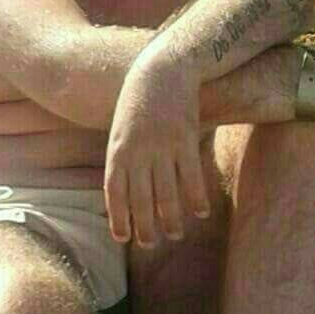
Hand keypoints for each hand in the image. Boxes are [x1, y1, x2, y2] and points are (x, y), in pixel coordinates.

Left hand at [104, 60, 208, 248]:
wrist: (163, 69)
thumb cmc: (139, 100)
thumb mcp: (120, 126)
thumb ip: (122, 156)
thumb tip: (122, 190)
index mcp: (118, 148)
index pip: (115, 193)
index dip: (119, 218)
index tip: (122, 238)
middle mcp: (139, 151)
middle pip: (141, 200)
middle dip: (145, 227)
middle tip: (150, 244)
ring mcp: (163, 146)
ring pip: (167, 194)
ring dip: (171, 219)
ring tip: (175, 233)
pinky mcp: (185, 139)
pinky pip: (192, 177)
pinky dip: (196, 198)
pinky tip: (200, 212)